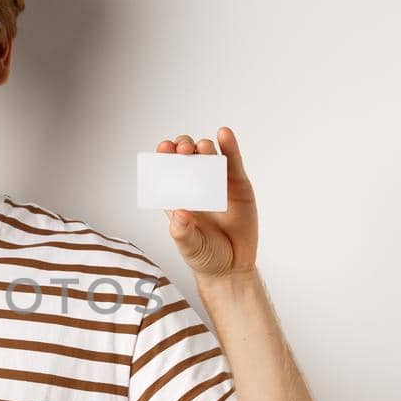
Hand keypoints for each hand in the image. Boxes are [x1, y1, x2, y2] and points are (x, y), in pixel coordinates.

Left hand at [157, 126, 257, 279]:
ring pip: (208, 156)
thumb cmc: (206, 256)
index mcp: (177, 196)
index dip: (164, 157)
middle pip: (186, 158)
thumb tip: (179, 214)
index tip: (163, 149)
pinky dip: (229, 147)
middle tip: (182, 150)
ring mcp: (216, 183)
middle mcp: (195, 185)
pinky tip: (224, 134)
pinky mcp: (237, 184)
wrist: (233, 266)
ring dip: (202, 147)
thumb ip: (183, 232)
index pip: (167, 171)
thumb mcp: (190, 247)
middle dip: (182, 148)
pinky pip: (232, 162)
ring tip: (201, 148)